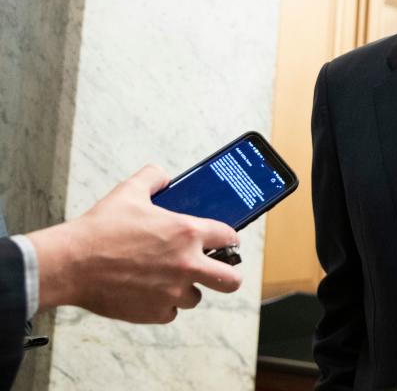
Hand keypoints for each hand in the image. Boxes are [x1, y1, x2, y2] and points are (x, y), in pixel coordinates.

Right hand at [28, 165, 242, 322]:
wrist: (71, 264)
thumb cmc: (100, 229)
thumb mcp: (129, 191)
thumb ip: (153, 177)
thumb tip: (163, 176)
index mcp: (187, 233)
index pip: (229, 237)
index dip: (229, 238)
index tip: (226, 241)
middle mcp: (187, 264)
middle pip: (231, 279)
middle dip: (228, 274)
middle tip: (218, 270)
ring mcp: (172, 292)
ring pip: (196, 297)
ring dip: (187, 289)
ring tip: (169, 278)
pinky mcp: (155, 313)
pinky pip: (170, 313)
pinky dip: (163, 305)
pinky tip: (149, 292)